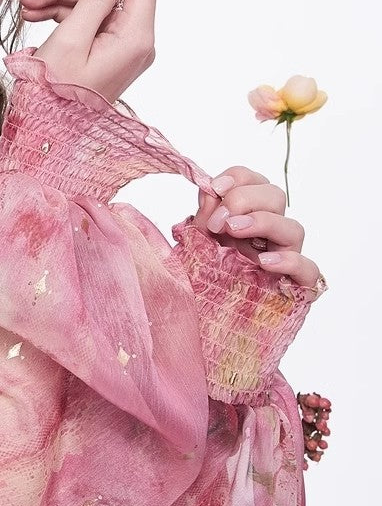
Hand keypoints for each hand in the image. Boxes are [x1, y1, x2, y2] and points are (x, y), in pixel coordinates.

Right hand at [22, 0, 156, 103]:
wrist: (49, 138)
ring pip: (90, 0)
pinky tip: (33, 17)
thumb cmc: (57, 100)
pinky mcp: (104, 52)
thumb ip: (93, 0)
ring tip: (26, 6)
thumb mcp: (71, 42)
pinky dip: (59, 13)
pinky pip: (85, 19)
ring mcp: (119, 46)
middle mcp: (134, 39)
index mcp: (135, 36)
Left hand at [193, 166, 322, 289]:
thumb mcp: (195, 245)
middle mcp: (269, 234)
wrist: (206, 328)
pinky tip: (264, 262)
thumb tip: (209, 189)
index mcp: (246, 217)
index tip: (215, 187)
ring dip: (263, 222)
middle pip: (276, 197)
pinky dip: (290, 261)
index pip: (254, 182)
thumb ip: (203, 216)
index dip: (238, 178)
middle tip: (219, 221)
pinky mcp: (296, 288)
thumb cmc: (202, 284)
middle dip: (245, 199)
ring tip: (234, 230)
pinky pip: (309, 270)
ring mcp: (285, 259)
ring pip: (294, 228)